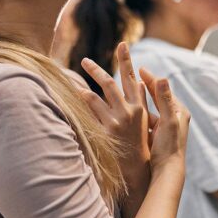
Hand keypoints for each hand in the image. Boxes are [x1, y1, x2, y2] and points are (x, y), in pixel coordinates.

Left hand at [78, 43, 151, 176]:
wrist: (136, 171)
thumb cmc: (139, 146)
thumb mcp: (144, 123)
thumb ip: (139, 102)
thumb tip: (137, 82)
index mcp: (139, 108)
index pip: (132, 79)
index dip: (127, 61)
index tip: (123, 45)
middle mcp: (129, 112)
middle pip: (112, 83)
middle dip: (98, 69)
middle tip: (85, 59)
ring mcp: (117, 121)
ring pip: (99, 94)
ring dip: (87, 80)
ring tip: (77, 71)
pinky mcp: (106, 131)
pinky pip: (90, 111)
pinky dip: (82, 99)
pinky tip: (74, 92)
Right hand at [139, 67, 189, 173]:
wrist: (168, 173)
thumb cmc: (169, 149)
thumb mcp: (168, 123)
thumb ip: (165, 101)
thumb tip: (163, 78)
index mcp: (179, 112)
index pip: (164, 90)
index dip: (151, 79)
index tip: (140, 69)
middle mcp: (175, 118)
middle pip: (158, 97)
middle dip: (146, 86)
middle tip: (135, 74)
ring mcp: (166, 128)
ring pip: (152, 109)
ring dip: (141, 100)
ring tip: (130, 91)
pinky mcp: (158, 137)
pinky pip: (148, 121)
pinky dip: (140, 114)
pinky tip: (130, 113)